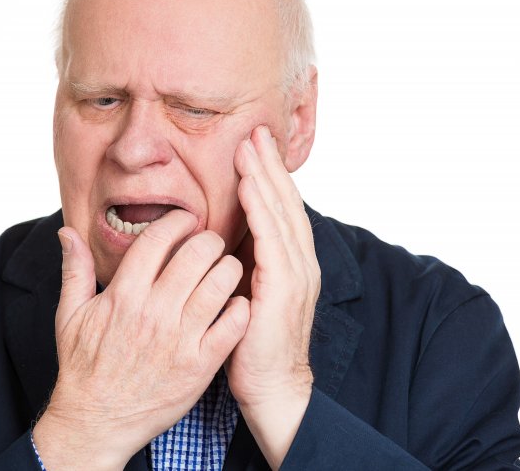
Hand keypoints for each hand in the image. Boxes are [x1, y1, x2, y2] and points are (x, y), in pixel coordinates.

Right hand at [33, 210, 250, 469]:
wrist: (96, 421)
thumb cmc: (84, 367)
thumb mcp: (69, 315)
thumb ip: (74, 270)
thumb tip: (67, 232)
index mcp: (123, 295)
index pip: (157, 240)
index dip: (177, 221)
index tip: (186, 220)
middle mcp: (154, 313)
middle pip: (196, 255)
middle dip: (209, 239)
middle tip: (212, 242)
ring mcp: (180, 340)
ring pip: (220, 284)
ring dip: (229, 268)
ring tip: (227, 267)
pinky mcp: (199, 366)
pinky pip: (233, 325)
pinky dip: (241, 307)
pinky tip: (237, 302)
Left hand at [226, 125, 320, 468]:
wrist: (271, 387)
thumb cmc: (252, 342)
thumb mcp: (247, 292)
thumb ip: (241, 262)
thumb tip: (219, 235)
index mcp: (290, 262)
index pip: (279, 209)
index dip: (268, 176)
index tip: (252, 145)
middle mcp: (300, 262)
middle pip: (285, 202)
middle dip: (270, 165)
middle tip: (255, 131)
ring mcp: (296, 274)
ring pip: (281, 214)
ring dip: (266, 177)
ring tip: (251, 147)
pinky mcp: (286, 289)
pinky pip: (272, 240)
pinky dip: (262, 210)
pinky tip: (249, 188)